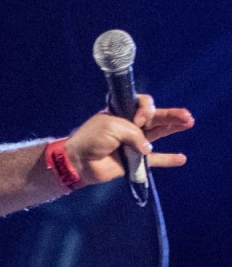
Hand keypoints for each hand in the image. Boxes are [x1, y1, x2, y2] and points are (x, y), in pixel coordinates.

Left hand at [64, 94, 194, 186]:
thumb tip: (147, 149)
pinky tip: (181, 158)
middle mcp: (129, 126)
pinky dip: (167, 159)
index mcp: (121, 112)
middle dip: (171, 115)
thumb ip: (135, 134)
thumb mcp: (113, 127)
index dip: (146, 109)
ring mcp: (132, 143)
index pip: (142, 104)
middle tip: (187, 116)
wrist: (78, 162)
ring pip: (158, 134)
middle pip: (155, 117)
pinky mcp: (133, 160)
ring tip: (189, 122)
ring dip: (173, 128)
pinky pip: (154, 160)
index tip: (139, 120)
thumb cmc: (91, 140)